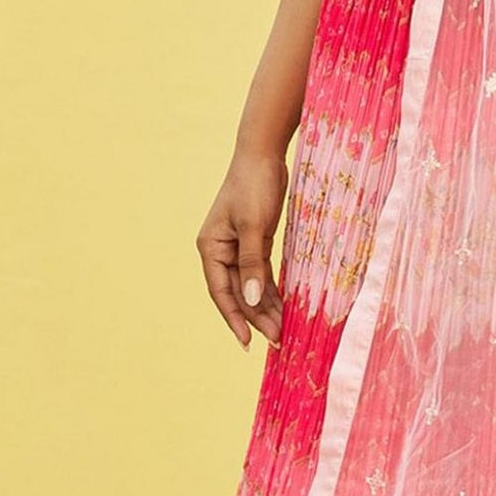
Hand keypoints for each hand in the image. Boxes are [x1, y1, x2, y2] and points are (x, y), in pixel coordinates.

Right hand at [196, 145, 289, 347]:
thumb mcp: (254, 226)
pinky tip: (284, 306)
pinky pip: (262, 273)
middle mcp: (220, 251)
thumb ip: (253, 264)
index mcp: (211, 248)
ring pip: (252, 286)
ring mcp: (238, 247)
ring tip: (283, 329)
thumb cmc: (254, 185)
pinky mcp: (256, 241)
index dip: (235, 319)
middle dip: (257, 317)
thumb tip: (253, 300)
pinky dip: (272, 290)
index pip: (222, 292)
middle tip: (277, 339)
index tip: (249, 342)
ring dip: (266, 307)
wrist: (264, 154)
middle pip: (238, 293)